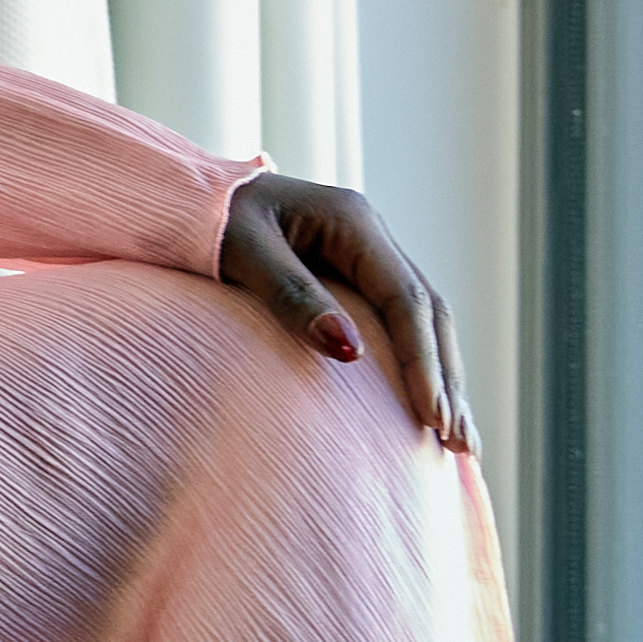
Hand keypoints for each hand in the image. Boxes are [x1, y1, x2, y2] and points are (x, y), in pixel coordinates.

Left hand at [215, 172, 471, 452]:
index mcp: (352, 221)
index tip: (432, 417)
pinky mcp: (354, 274)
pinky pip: (399, 322)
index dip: (423, 361)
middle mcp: (370, 235)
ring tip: (460, 440)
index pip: (405, 299)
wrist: (181, 197)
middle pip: (429, 313)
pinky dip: (419, 365)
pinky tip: (427, 404)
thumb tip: (349, 351)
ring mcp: (366, 253)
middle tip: (462, 444)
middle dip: (448, 380)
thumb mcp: (243, 254)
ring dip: (444, 378)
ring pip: (423, 320)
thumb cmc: (204, 222)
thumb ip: (292, 296)